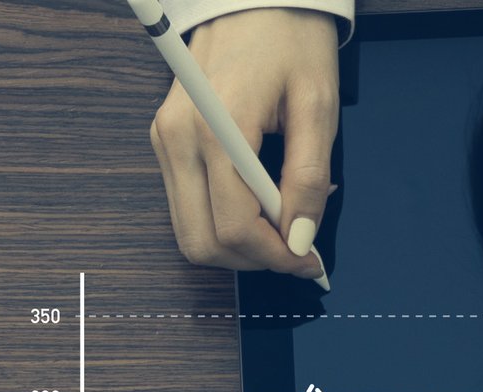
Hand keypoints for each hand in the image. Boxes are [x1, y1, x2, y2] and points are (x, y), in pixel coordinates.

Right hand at [149, 8, 336, 280]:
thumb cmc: (290, 40)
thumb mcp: (317, 106)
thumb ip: (308, 179)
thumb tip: (300, 239)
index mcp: (216, 130)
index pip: (234, 228)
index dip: (275, 257)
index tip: (309, 261)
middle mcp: (178, 139)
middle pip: (203, 242)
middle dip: (253, 259)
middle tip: (296, 250)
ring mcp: (166, 141)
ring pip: (191, 232)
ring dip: (238, 244)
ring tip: (282, 221)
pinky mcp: (166, 140)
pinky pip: (188, 205)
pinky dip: (224, 219)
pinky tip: (260, 200)